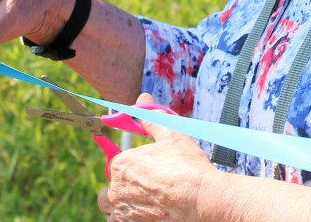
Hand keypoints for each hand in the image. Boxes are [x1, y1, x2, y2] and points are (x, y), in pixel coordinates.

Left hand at [98, 94, 216, 221]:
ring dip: (123, 205)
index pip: (115, 163)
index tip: (146, 166)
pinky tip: (149, 211)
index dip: (132, 163)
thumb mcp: (171, 135)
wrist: (200, 198)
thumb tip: (142, 99)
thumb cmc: (186, 165)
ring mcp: (123, 212)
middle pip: (110, 189)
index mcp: (121, 165)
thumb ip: (152, 118)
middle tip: (147, 184)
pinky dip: (131, 217)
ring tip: (146, 200)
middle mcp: (116, 190)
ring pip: (113, 210)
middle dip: (123, 186)